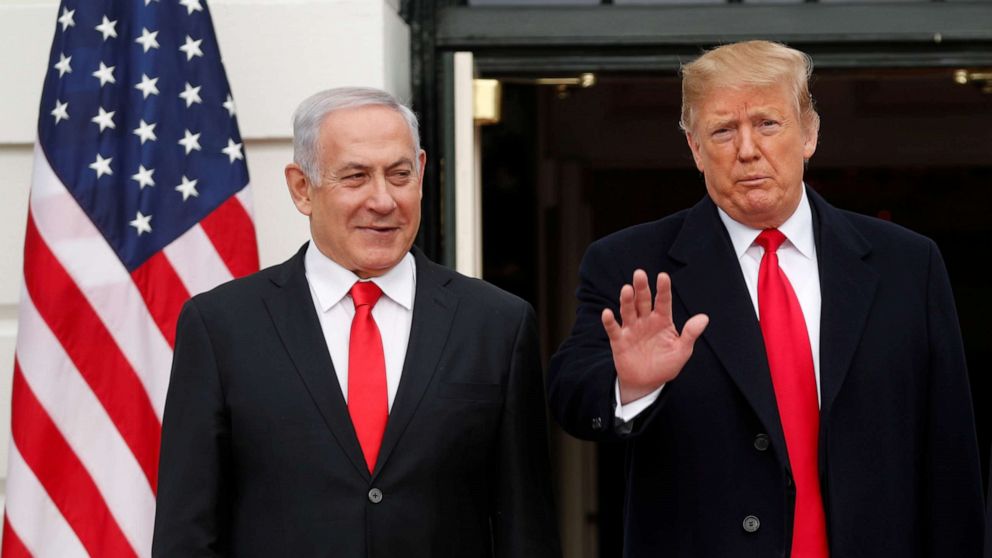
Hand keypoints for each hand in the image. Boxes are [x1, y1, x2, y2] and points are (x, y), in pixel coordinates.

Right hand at [602, 270, 708, 403]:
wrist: (647, 382)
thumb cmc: (666, 364)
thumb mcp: (682, 351)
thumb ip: (690, 334)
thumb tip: (704, 318)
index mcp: (662, 320)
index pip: (663, 301)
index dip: (663, 289)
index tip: (663, 276)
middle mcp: (645, 320)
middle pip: (643, 301)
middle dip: (641, 288)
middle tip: (639, 274)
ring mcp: (631, 329)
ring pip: (628, 311)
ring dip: (626, 300)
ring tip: (626, 289)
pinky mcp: (619, 341)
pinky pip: (613, 329)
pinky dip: (609, 321)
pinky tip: (607, 313)